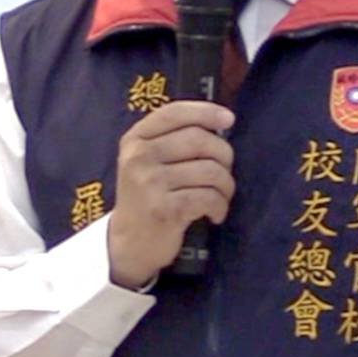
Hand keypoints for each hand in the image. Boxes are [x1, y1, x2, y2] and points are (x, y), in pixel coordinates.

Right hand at [107, 101, 235, 287]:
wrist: (128, 244)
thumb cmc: (147, 196)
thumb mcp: (147, 161)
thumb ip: (173, 138)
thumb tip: (221, 120)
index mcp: (135, 140)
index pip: (174, 113)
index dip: (206, 112)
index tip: (229, 119)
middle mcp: (139, 157)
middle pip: (199, 139)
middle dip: (223, 155)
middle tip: (224, 172)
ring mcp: (150, 184)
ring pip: (210, 170)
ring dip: (226, 185)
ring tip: (220, 196)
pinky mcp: (164, 210)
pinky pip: (209, 197)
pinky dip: (220, 206)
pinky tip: (215, 214)